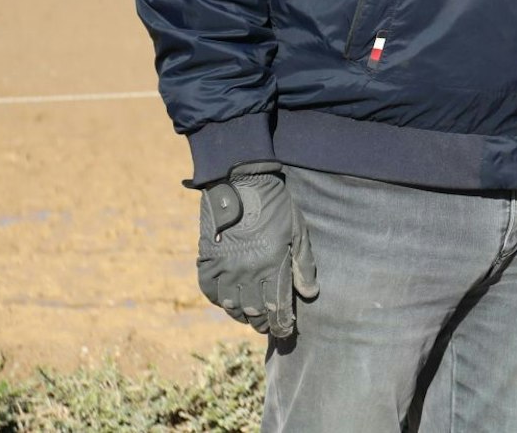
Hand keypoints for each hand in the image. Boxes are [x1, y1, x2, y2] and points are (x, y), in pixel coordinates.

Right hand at [196, 162, 317, 336]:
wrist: (240, 185)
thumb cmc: (276, 208)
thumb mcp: (297, 232)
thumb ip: (303, 265)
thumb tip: (309, 294)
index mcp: (272, 266)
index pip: (278, 306)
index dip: (282, 322)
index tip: (285, 330)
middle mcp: (247, 273)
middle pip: (254, 311)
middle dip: (264, 322)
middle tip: (269, 326)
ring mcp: (224, 269)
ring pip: (232, 306)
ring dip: (243, 316)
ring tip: (251, 319)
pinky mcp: (207, 263)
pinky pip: (211, 292)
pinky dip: (221, 302)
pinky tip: (229, 304)